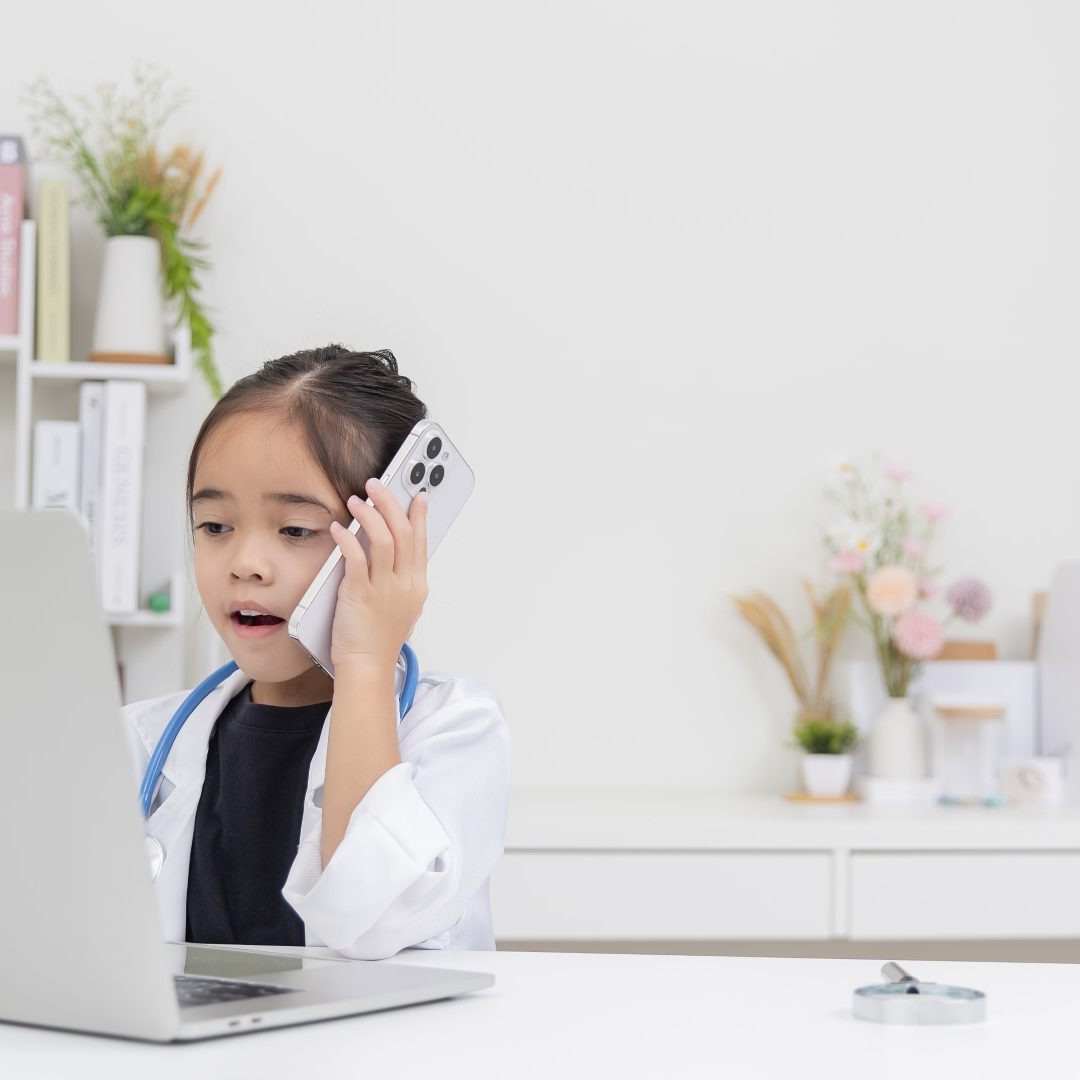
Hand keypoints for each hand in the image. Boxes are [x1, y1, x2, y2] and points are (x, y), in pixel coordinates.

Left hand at [328, 478, 428, 674]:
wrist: (367, 666)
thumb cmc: (380, 640)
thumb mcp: (402, 607)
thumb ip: (400, 579)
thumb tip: (392, 551)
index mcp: (416, 585)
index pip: (421, 541)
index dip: (419, 515)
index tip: (417, 494)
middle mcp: (404, 584)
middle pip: (404, 533)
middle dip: (391, 502)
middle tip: (378, 484)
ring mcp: (384, 589)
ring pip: (384, 540)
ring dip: (369, 515)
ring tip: (357, 500)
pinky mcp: (360, 594)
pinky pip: (355, 559)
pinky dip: (347, 539)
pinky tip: (339, 529)